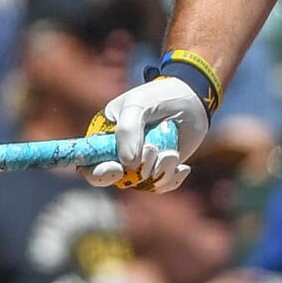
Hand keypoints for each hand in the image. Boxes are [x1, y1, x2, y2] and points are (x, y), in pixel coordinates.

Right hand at [84, 74, 208, 191]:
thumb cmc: (159, 96)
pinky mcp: (160, 170)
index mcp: (104, 137)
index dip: (98, 173)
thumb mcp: (138, 104)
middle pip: (117, 180)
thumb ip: (127, 131)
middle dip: (138, 170)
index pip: (88, 164)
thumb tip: (129, 164)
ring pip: (143, 183)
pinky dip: (172, 178)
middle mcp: (119, 154)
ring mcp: (140, 163)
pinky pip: (161, 186)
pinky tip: (182, 167)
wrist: (192, 99)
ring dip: (160, 170)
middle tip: (153, 150)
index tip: (117, 169)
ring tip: (171, 152)